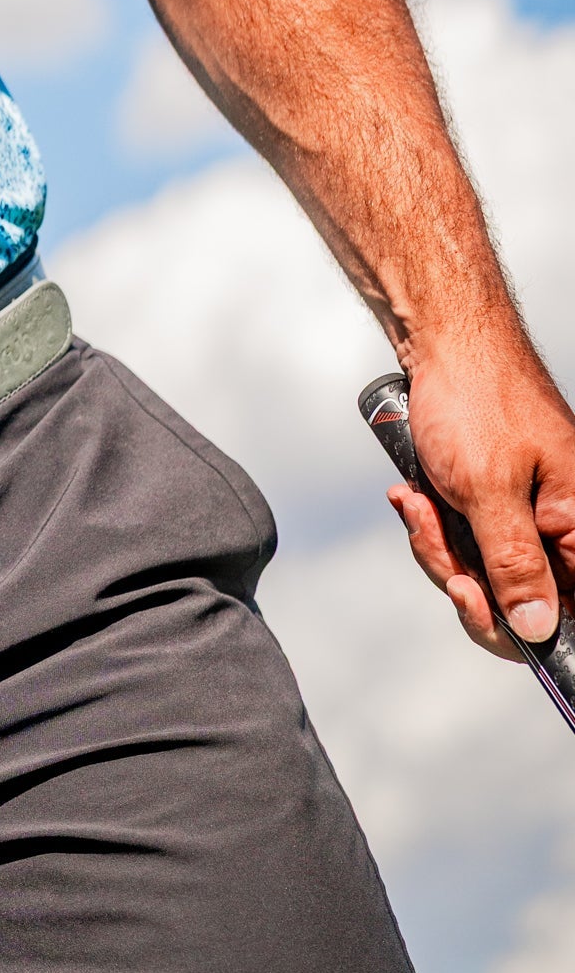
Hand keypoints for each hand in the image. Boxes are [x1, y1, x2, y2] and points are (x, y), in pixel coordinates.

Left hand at [395, 326, 574, 657]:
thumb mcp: (490, 492)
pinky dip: (435, 523)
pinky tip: (414, 495)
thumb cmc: (476, 399)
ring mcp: (530, 515)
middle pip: (517, 599)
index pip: (567, 614)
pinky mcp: (497, 501)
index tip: (466, 597)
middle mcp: (565, 526)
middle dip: (460, 572)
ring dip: (439, 543)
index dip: (515, 624)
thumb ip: (515, 565)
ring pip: (483, 570)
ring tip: (417, 501)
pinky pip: (466, 539)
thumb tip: (540, 630)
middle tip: (428, 529)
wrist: (443, 342)